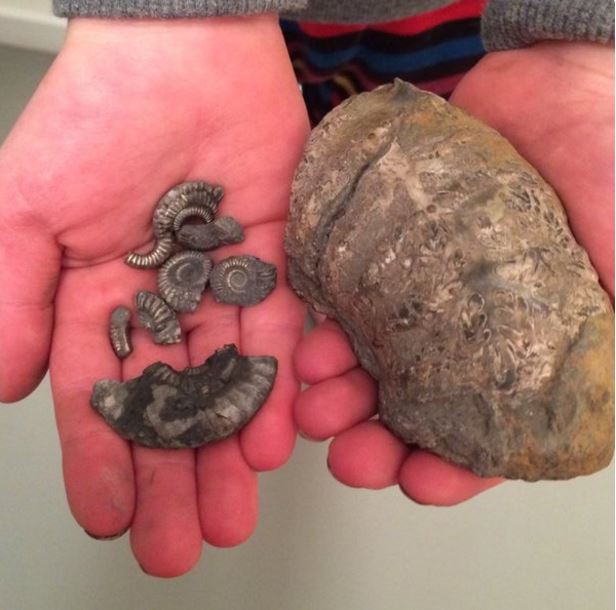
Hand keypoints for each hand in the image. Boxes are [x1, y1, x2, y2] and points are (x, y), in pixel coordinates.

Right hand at [0, 16, 308, 575]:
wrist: (185, 52)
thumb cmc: (99, 116)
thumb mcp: (26, 206)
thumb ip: (10, 297)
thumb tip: (7, 385)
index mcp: (99, 295)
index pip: (101, 395)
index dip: (103, 460)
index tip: (112, 517)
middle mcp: (165, 299)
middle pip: (169, 405)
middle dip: (173, 477)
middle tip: (181, 544)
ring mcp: (223, 283)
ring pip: (226, 383)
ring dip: (228, 450)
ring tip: (232, 514)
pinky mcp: (278, 261)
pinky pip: (278, 334)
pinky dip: (277, 386)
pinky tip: (275, 439)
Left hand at [292, 41, 612, 503]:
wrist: (556, 84)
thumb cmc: (611, 158)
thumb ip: (612, 322)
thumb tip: (607, 398)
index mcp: (534, 351)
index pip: (493, 434)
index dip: (459, 470)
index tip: (422, 483)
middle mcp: (472, 332)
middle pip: (420, 408)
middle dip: (381, 439)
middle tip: (351, 456)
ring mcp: (426, 294)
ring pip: (376, 363)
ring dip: (343, 393)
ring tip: (315, 408)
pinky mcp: (389, 253)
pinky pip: (351, 300)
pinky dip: (329, 327)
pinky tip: (310, 348)